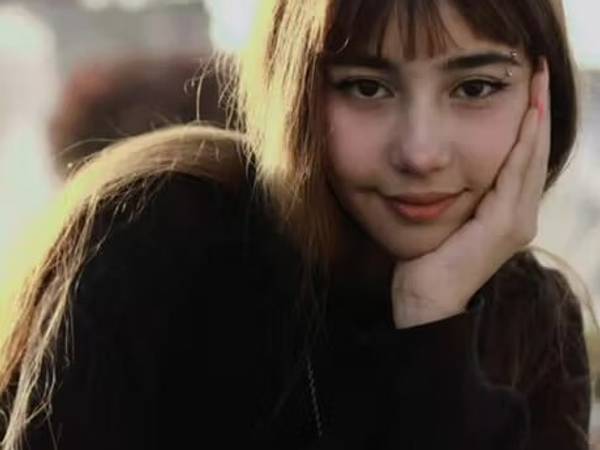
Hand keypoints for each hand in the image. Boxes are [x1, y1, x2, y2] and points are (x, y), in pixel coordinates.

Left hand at [391, 59, 550, 328]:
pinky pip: (515, 175)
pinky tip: (526, 116)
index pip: (523, 159)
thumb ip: (462, 197)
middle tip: (538, 71)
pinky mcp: (505, 226)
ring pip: (531, 159)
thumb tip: (451, 169)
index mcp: (508, 214)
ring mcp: (517, 222)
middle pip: (534, 153)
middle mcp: (521, 216)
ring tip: (536, 82)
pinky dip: (522, 145)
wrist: (425, 299)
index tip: (526, 87)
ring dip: (535, 118)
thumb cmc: (428, 261)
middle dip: (537, 111)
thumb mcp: (449, 219)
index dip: (528, 123)